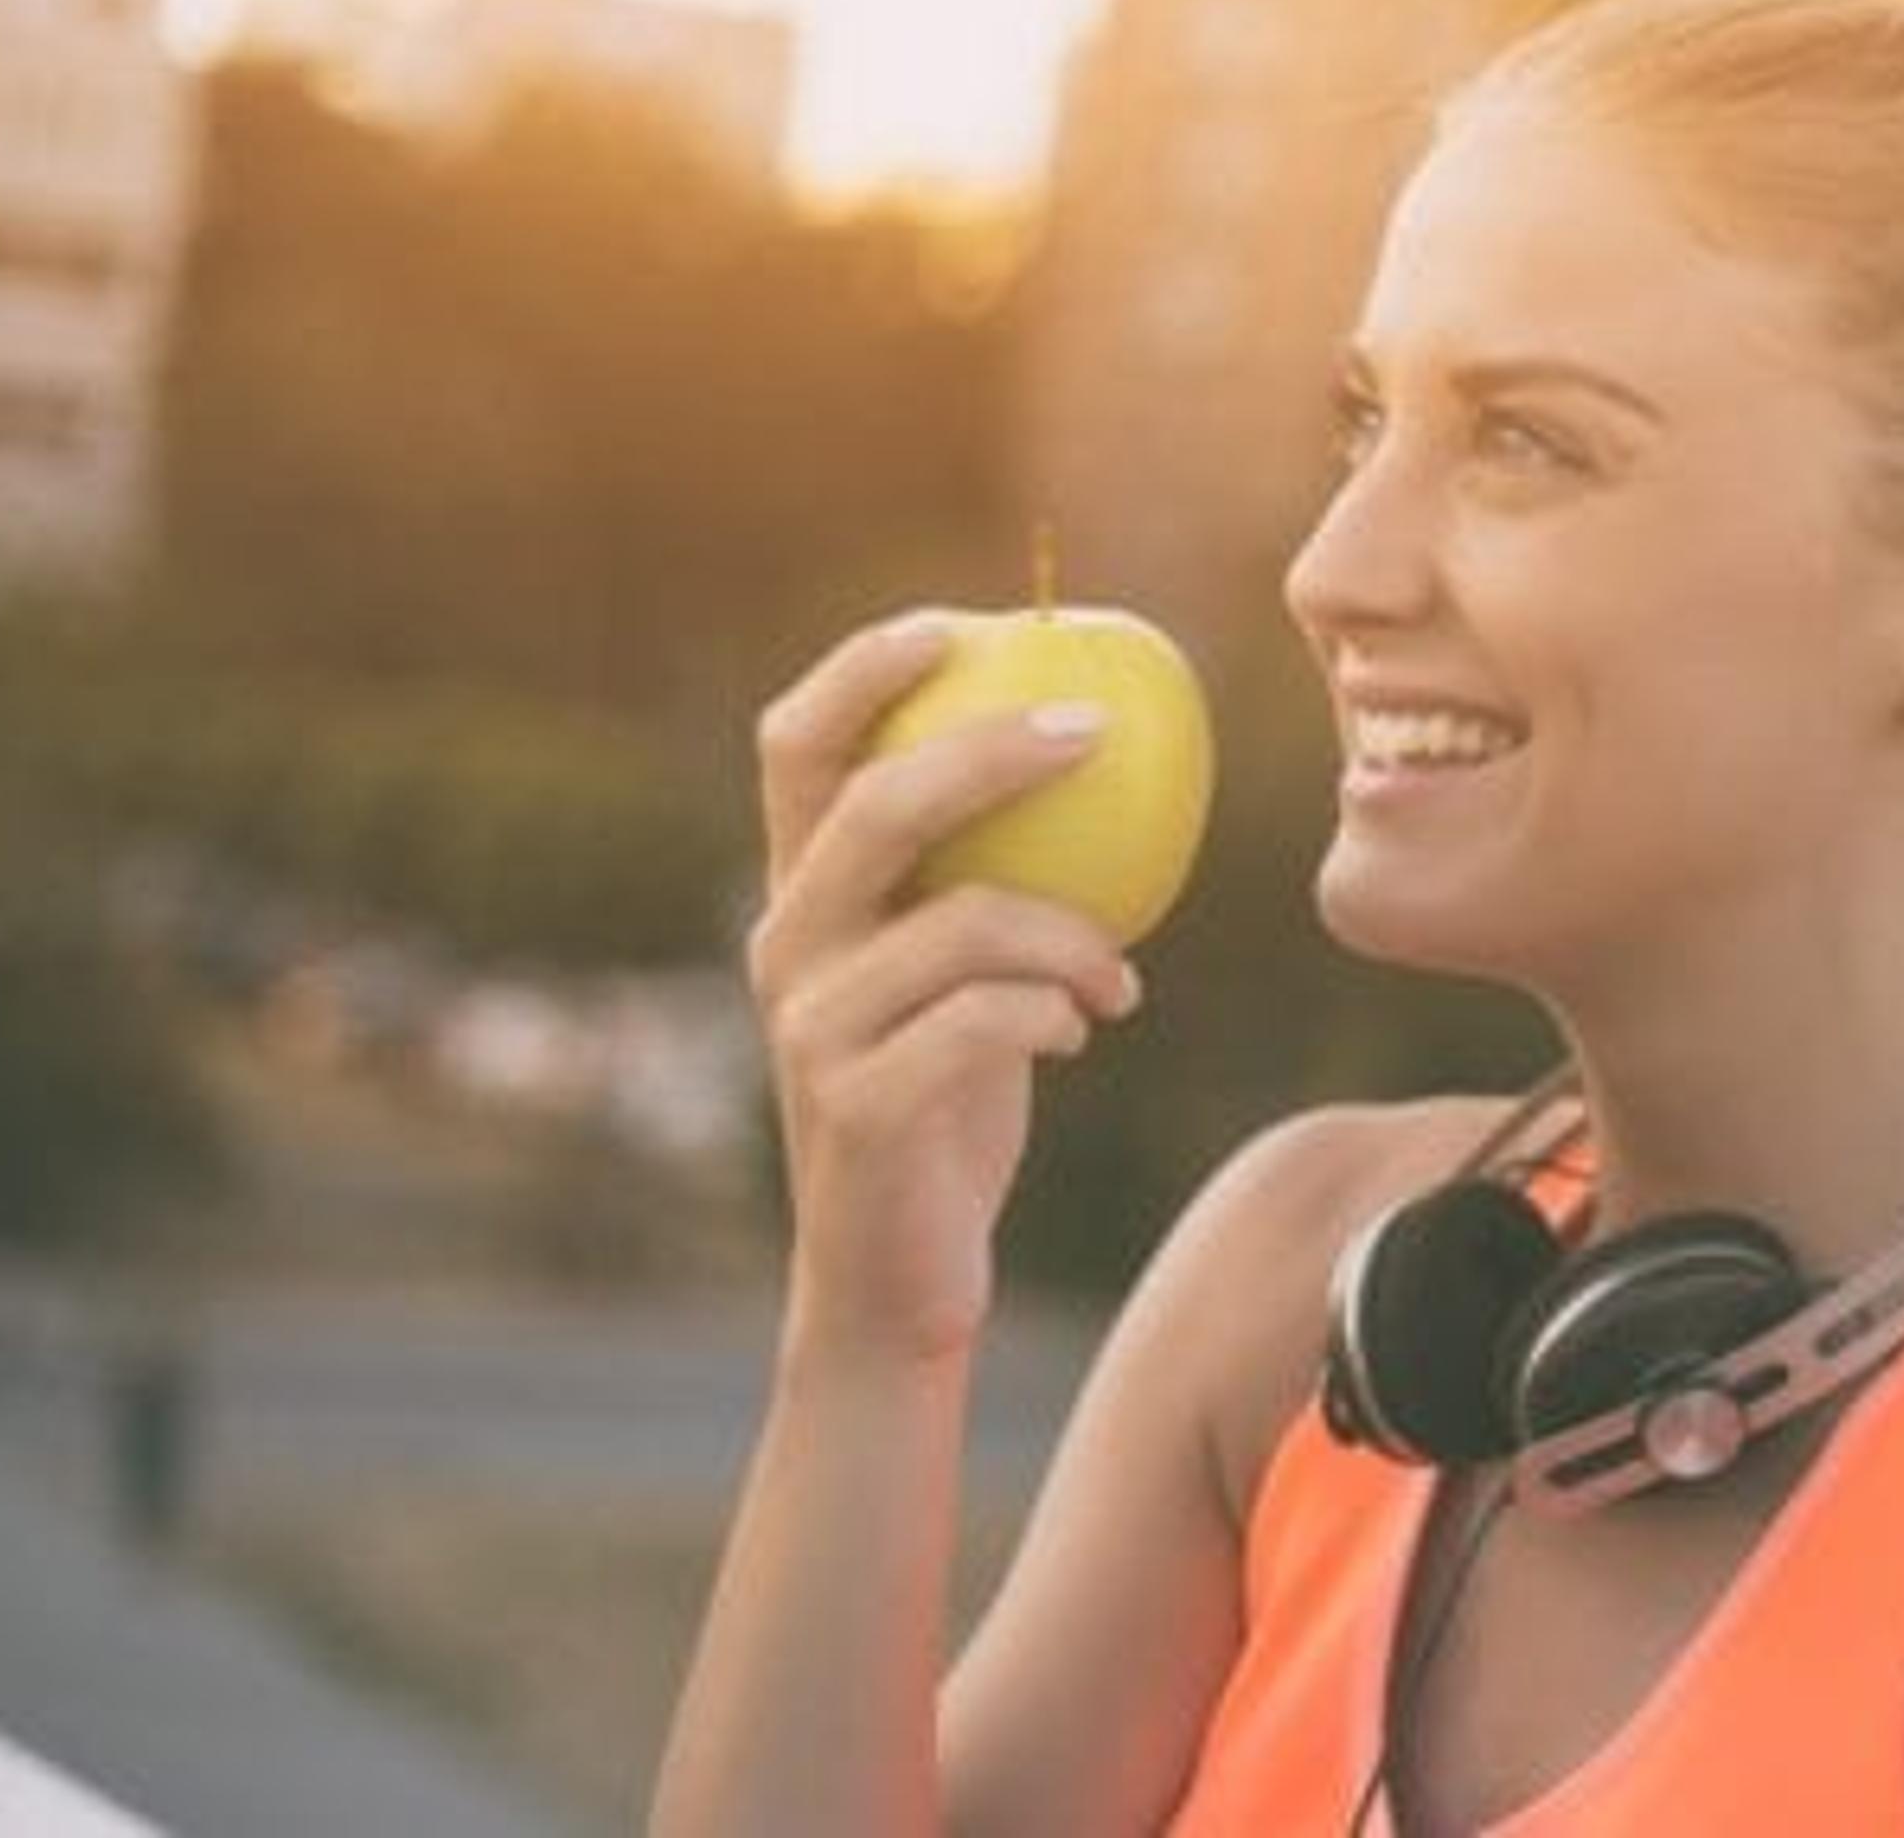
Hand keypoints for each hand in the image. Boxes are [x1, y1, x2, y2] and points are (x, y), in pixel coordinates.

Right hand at [742, 609, 1145, 1369]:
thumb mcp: (963, 973)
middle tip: (1098, 730)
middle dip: (988, 750)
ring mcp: (809, 1029)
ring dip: (1068, 933)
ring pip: (956, 921)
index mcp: (804, 895)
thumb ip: (990, 877)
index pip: (796, 744)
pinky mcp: (854, 1107)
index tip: (967, 623)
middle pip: (871, 803)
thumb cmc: (949, 1104)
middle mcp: (786, 946)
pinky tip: (1085, 1030)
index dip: (866, 668)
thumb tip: (1105, 751)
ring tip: (1117, 976)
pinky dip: (1053, 1010)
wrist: (899, 1280)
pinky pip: (980, 1022)